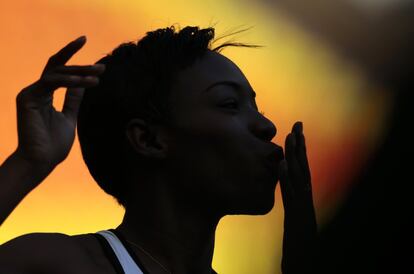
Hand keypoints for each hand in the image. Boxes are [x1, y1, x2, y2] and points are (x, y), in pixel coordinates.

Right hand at [13, 36, 104, 178]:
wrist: (41, 161)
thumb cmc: (54, 144)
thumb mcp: (70, 116)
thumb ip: (73, 99)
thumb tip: (83, 83)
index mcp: (45, 94)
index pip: (59, 70)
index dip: (72, 57)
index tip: (87, 46)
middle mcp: (36, 90)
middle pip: (58, 67)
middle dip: (81, 64)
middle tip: (102, 67)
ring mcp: (30, 92)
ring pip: (57, 73)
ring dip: (79, 72)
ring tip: (98, 75)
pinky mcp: (27, 97)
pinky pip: (51, 82)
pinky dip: (68, 80)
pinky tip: (84, 81)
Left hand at [279, 121, 317, 273]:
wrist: (304, 256)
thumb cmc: (299, 236)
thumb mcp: (294, 212)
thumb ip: (291, 197)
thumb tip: (285, 182)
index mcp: (303, 193)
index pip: (301, 166)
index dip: (299, 148)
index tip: (296, 130)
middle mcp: (305, 195)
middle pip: (303, 166)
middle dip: (300, 145)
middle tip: (297, 124)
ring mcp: (302, 203)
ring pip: (299, 175)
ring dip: (295, 156)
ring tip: (290, 137)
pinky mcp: (297, 213)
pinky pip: (291, 193)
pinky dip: (287, 178)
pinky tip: (282, 164)